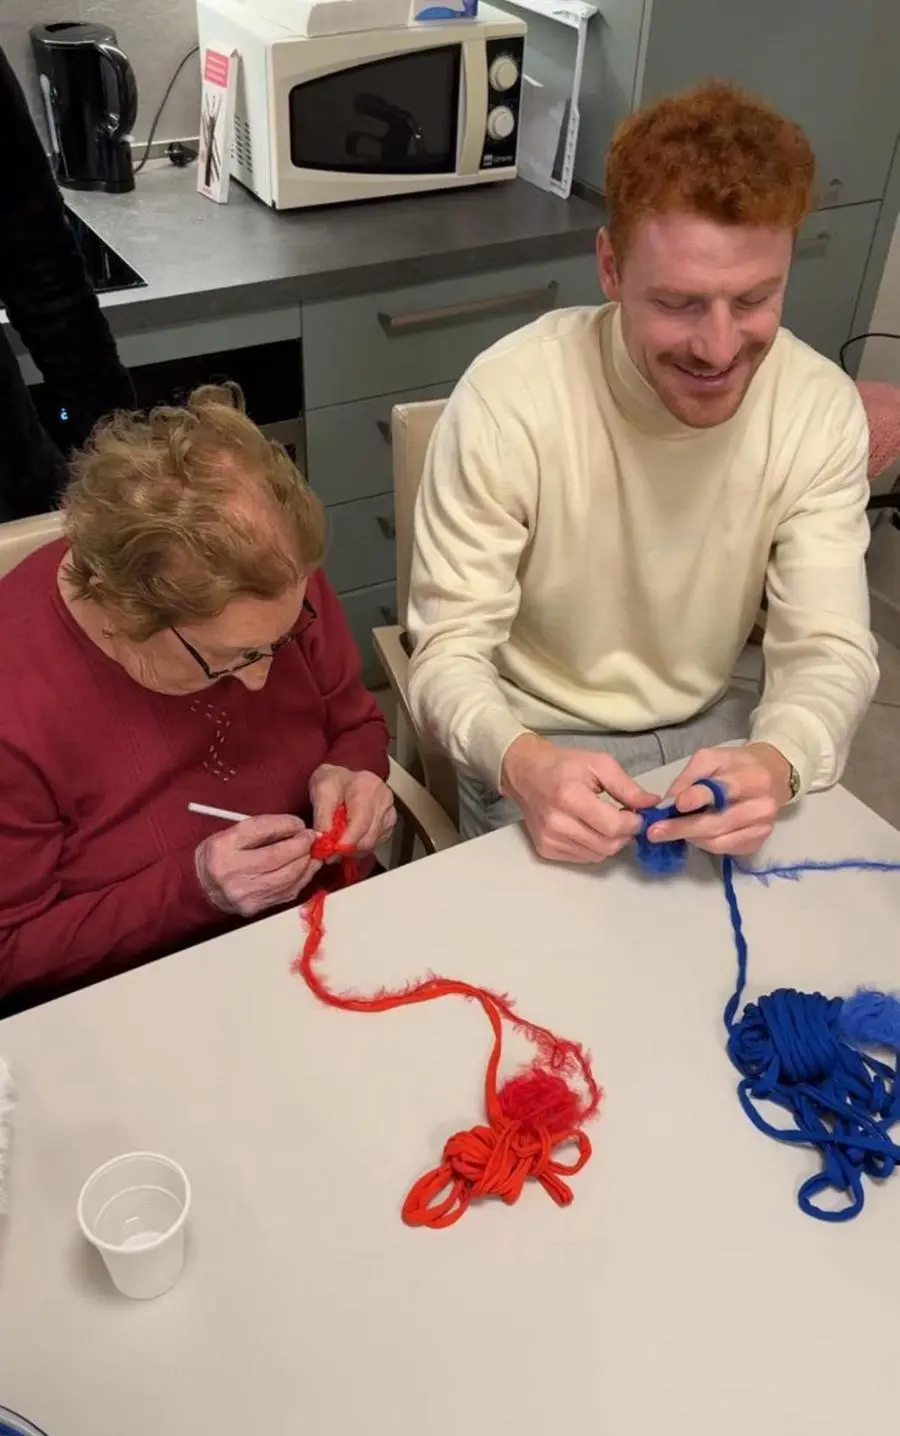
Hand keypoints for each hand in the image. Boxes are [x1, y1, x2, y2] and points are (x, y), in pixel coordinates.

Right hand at [195, 814, 321, 916]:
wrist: (202, 887)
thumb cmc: (220, 857)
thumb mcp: (233, 834)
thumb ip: (263, 828)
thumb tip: (296, 828)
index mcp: (223, 847)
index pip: (260, 830)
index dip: (286, 825)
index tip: (298, 823)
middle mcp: (232, 872)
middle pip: (277, 857)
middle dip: (302, 845)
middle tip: (312, 838)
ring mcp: (245, 893)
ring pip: (288, 877)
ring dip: (307, 863)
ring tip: (312, 852)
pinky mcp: (256, 907)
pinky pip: (288, 892)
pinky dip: (302, 878)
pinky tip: (306, 868)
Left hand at [309, 764, 395, 854]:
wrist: (343, 778)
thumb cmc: (333, 781)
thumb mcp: (321, 791)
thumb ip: (322, 815)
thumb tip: (324, 838)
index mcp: (369, 789)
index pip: (361, 824)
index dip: (345, 843)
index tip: (329, 852)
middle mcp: (384, 801)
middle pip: (368, 838)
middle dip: (346, 849)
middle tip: (328, 852)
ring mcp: (389, 814)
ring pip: (372, 845)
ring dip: (352, 849)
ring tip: (336, 842)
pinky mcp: (388, 825)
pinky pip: (375, 844)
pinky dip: (360, 847)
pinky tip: (348, 839)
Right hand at [500, 734, 659, 863]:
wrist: (526, 773)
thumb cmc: (563, 765)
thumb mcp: (599, 764)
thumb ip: (627, 787)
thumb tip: (652, 804)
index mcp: (570, 798)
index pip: (614, 826)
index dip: (634, 823)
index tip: (637, 813)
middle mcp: (557, 823)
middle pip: (608, 845)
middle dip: (625, 834)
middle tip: (625, 818)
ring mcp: (549, 839)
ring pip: (598, 855)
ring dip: (610, 842)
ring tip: (607, 821)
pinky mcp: (545, 849)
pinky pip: (583, 858)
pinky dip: (594, 847)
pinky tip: (590, 828)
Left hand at [647, 742, 791, 856]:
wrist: (771, 777)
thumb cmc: (735, 766)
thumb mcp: (711, 759)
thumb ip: (689, 778)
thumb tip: (669, 802)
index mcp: (753, 779)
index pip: (723, 791)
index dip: (699, 798)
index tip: (677, 804)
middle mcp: (763, 806)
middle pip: (718, 822)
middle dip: (682, 828)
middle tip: (654, 832)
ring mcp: (762, 828)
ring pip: (718, 841)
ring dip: (689, 837)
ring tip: (669, 831)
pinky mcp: (757, 843)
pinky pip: (724, 849)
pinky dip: (703, 844)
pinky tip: (692, 835)